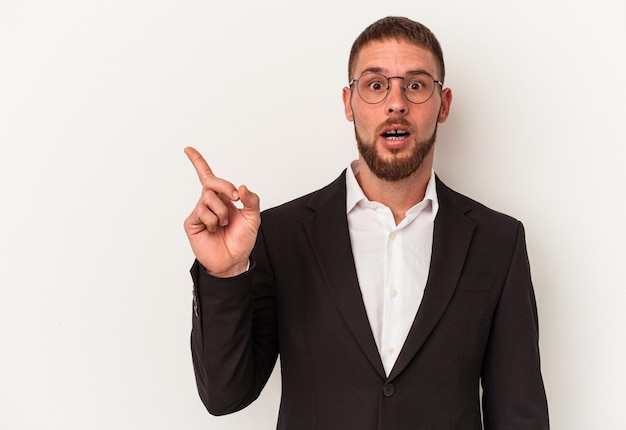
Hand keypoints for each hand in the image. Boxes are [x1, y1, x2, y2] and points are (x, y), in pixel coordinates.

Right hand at [183, 147, 259, 276]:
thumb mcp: (253, 218)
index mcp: (223, 198)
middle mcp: (209, 202)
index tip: (188, 149)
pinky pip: (203, 212)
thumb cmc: (242, 239)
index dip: (198, 162)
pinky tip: (214, 230)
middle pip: (212, 182)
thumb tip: (242, 187)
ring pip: (209, 198)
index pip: (208, 176)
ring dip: (222, 212)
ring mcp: (200, 212)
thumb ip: (251, 200)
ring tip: (224, 224)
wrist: (233, 261)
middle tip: (236, 198)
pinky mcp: (192, 222)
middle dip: (225, 186)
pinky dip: (213, 221)